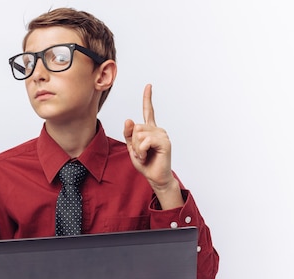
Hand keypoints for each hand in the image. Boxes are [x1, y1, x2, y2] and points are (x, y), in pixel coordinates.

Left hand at [124, 84, 182, 207]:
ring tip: (144, 156)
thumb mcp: (132, 148)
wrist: (155, 177)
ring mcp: (162, 135)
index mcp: (150, 130)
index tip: (148, 85)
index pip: (148, 111)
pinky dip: (141, 151)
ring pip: (139, 134)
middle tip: (140, 153)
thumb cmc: (145, 163)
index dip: (147, 98)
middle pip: (136, 127)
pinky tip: (146, 157)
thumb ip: (128, 134)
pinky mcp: (164, 142)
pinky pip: (145, 141)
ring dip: (137, 148)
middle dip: (133, 143)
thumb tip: (128, 119)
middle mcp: (157, 129)